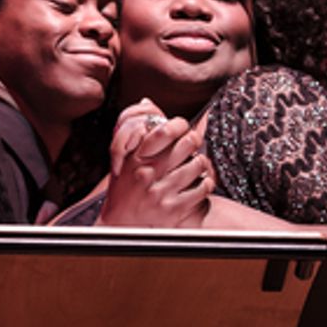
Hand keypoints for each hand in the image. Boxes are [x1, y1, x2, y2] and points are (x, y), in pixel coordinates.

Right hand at [99, 99, 214, 227]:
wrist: (120, 225)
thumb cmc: (124, 190)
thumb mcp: (124, 160)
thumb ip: (138, 134)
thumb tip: (148, 101)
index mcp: (136, 159)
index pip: (163, 131)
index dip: (179, 124)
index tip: (183, 127)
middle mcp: (149, 174)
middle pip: (187, 143)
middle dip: (194, 140)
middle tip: (193, 143)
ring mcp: (162, 192)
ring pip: (198, 165)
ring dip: (201, 163)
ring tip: (196, 165)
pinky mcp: (174, 209)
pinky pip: (202, 188)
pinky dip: (206, 183)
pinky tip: (200, 183)